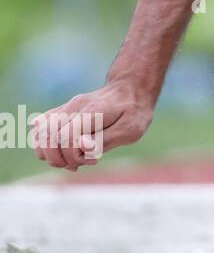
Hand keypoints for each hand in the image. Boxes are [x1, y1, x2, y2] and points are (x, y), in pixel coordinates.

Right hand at [31, 79, 154, 170]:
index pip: (64, 137)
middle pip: (45, 137)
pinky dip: (47, 146)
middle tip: (79, 164)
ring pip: (38, 134)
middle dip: (57, 159)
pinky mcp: (61, 112)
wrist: (131, 88)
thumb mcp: (131, 129)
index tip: (92, 160)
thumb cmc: (134, 111)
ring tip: (74, 159)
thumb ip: (105, 139)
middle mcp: (73, 107)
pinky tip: (66, 150)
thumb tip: (81, 146)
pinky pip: (41, 129)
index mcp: (92, 112)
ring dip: (50, 154)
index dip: (72, 155)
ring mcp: (65, 108)